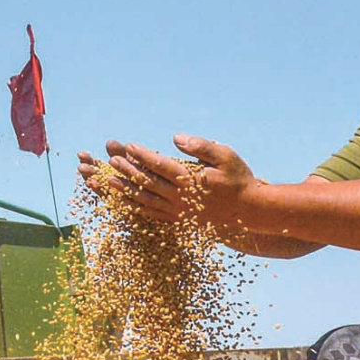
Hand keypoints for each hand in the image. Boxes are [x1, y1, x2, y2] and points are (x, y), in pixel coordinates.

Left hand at [84, 135, 259, 227]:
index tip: (128, 145)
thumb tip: (176, 138)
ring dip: (126, 190)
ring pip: (146, 201)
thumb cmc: (239, 179)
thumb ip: (201, 146)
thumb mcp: (226, 156)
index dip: (142, 155)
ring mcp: (178, 212)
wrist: (250, 212)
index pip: (160, 166)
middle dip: (128, 170)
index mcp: (190, 181)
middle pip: (148, 183)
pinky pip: (152, 215)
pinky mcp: (178, 221)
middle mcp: (181, 198)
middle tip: (111, 160)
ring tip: (109, 181)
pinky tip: (124, 202)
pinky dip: (136, 208)